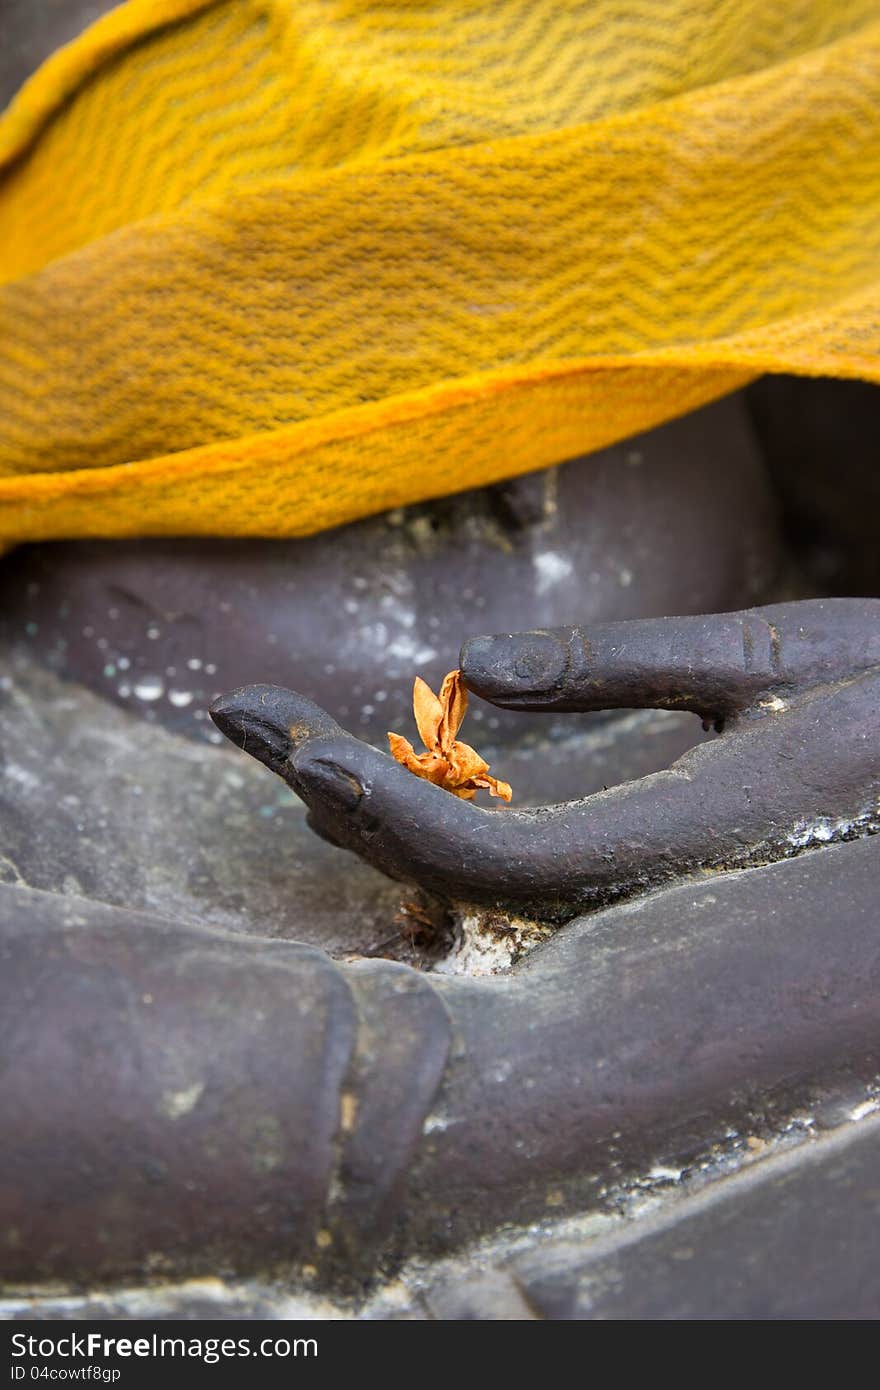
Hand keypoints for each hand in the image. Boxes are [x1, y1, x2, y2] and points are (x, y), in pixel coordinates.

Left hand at [211, 600, 879, 919]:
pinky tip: (370, 760)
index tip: (301, 743)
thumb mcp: (773, 659)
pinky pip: (499, 846)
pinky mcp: (632, 849)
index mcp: (680, 833)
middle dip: (334, 791)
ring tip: (274, 729)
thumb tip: (474, 664)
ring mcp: (632, 872)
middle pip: (451, 864)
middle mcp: (641, 874)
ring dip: (360, 797)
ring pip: (465, 861)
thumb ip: (623, 666)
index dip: (389, 805)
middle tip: (239, 711)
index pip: (495, 853)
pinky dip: (419, 800)